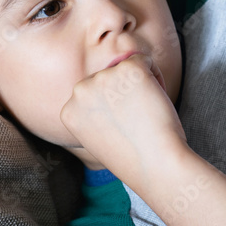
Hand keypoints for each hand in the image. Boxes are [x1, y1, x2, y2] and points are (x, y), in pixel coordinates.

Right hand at [60, 53, 187, 181]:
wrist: (155, 165)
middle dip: (125, 93)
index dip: (114, 109)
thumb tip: (107, 86)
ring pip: (127, 67)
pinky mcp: (128, 68)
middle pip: (109, 77)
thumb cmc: (134, 156)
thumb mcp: (99, 136)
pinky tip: (154, 102)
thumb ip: (96, 112)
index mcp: (69, 110)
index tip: (123, 129)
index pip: (94, 93)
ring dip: (141, 86)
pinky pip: (146, 60)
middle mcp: (80, 90)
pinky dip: (156, 78)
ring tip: (145, 114)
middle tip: (137, 121)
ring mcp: (103, 77)